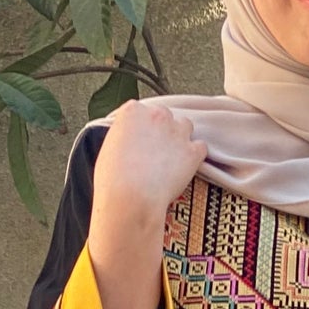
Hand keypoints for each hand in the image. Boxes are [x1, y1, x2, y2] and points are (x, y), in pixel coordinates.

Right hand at [92, 101, 206, 232]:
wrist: (131, 198)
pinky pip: (201, 147)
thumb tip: (127, 143)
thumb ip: (122, 137)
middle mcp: (156, 115)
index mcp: (132, 111)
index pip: (142, 111)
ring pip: (186, 126)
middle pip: (165, 116)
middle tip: (156, 153)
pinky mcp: (192, 152)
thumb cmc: (113, 180)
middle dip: (162, 131)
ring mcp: (177, 131)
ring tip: (173, 158)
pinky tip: (187, 167)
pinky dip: (196, 156)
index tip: (142, 140)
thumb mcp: (108, 149)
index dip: (143, 127)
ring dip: (181, 138)